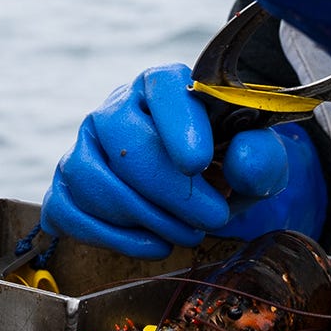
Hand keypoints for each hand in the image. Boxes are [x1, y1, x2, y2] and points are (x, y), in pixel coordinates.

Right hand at [43, 64, 319, 258]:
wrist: (203, 190)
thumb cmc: (230, 165)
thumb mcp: (260, 160)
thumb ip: (262, 156)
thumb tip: (243, 160)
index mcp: (164, 85)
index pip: (163, 87)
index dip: (177, 124)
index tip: (199, 163)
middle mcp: (116, 109)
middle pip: (123, 141)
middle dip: (170, 190)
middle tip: (213, 218)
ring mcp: (86, 147)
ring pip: (90, 177)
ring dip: (143, 216)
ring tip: (188, 234)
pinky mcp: (68, 186)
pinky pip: (68, 209)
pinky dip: (110, 236)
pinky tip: (155, 245)